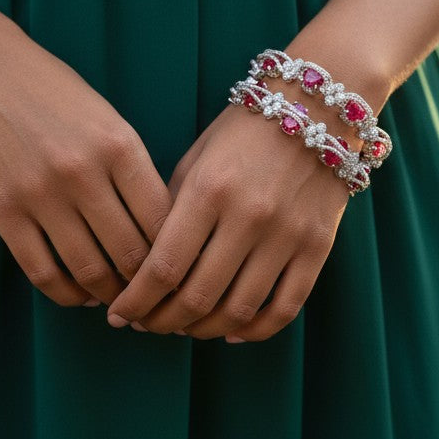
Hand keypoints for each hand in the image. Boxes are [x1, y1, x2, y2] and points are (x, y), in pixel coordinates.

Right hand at [0, 36, 171, 307]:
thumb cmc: (58, 96)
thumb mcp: (111, 122)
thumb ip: (136, 173)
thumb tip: (163, 236)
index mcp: (120, 146)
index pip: (163, 221)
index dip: (178, 256)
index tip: (183, 272)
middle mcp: (83, 172)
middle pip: (131, 253)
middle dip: (148, 286)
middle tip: (156, 298)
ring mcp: (40, 194)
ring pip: (89, 270)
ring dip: (110, 295)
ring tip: (120, 301)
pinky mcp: (3, 211)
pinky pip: (42, 272)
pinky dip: (67, 293)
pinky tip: (80, 293)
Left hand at [105, 103, 350, 341]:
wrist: (318, 107)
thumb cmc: (243, 132)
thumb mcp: (196, 161)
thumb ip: (171, 212)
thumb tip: (145, 271)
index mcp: (209, 190)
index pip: (162, 267)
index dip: (136, 302)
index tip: (120, 315)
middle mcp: (248, 216)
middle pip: (197, 297)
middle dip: (163, 322)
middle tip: (149, 325)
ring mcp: (287, 235)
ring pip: (239, 311)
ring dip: (204, 330)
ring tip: (186, 328)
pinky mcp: (318, 247)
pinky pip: (285, 307)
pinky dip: (255, 331)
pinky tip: (232, 331)